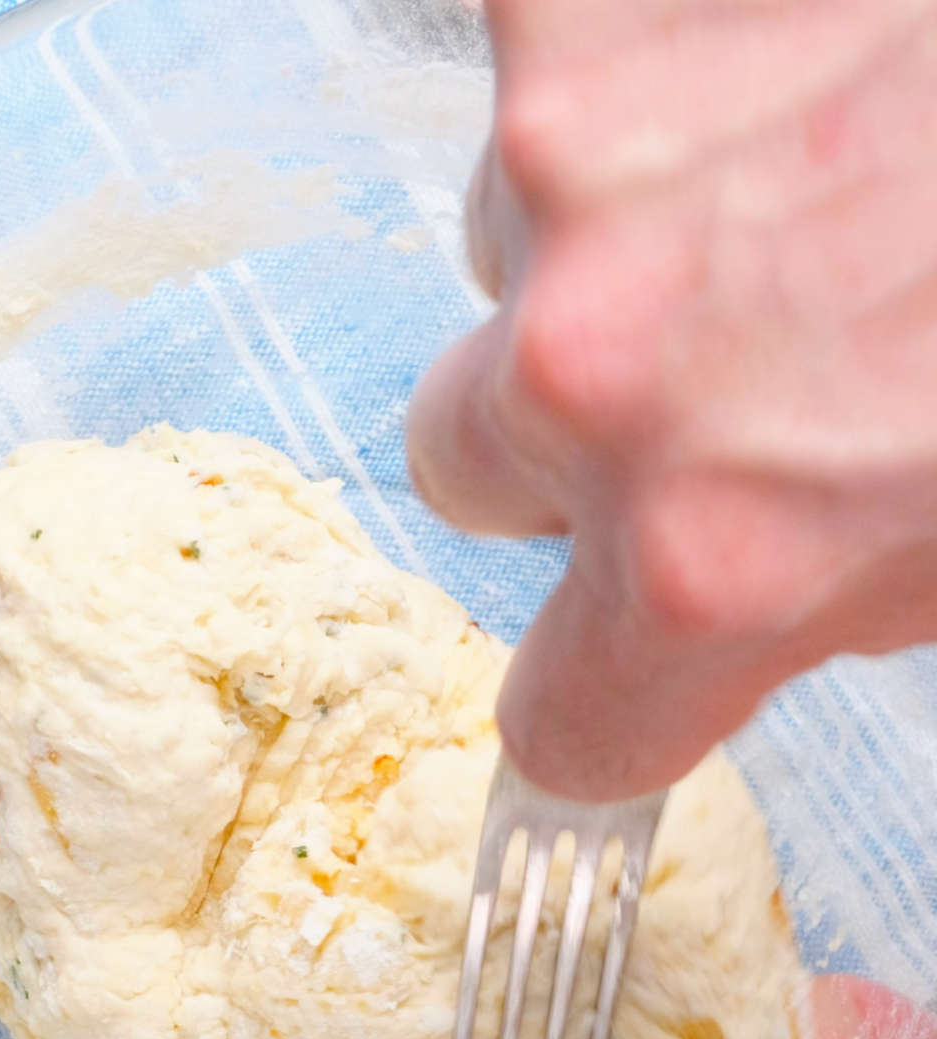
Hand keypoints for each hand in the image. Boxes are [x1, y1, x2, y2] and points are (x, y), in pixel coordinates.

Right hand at [407, 0, 936, 799]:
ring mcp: (573, 163)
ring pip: (503, 238)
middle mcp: (603, 374)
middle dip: (575, 426)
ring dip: (616, 226)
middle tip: (730, 352)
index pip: (561, 720)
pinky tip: (780, 54)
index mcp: (719, 560)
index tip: (629, 659)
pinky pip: (540, 48)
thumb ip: (822, 599)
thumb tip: (743, 604)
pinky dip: (639, 59)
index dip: (605, 692)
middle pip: (469, 462)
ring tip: (802, 156)